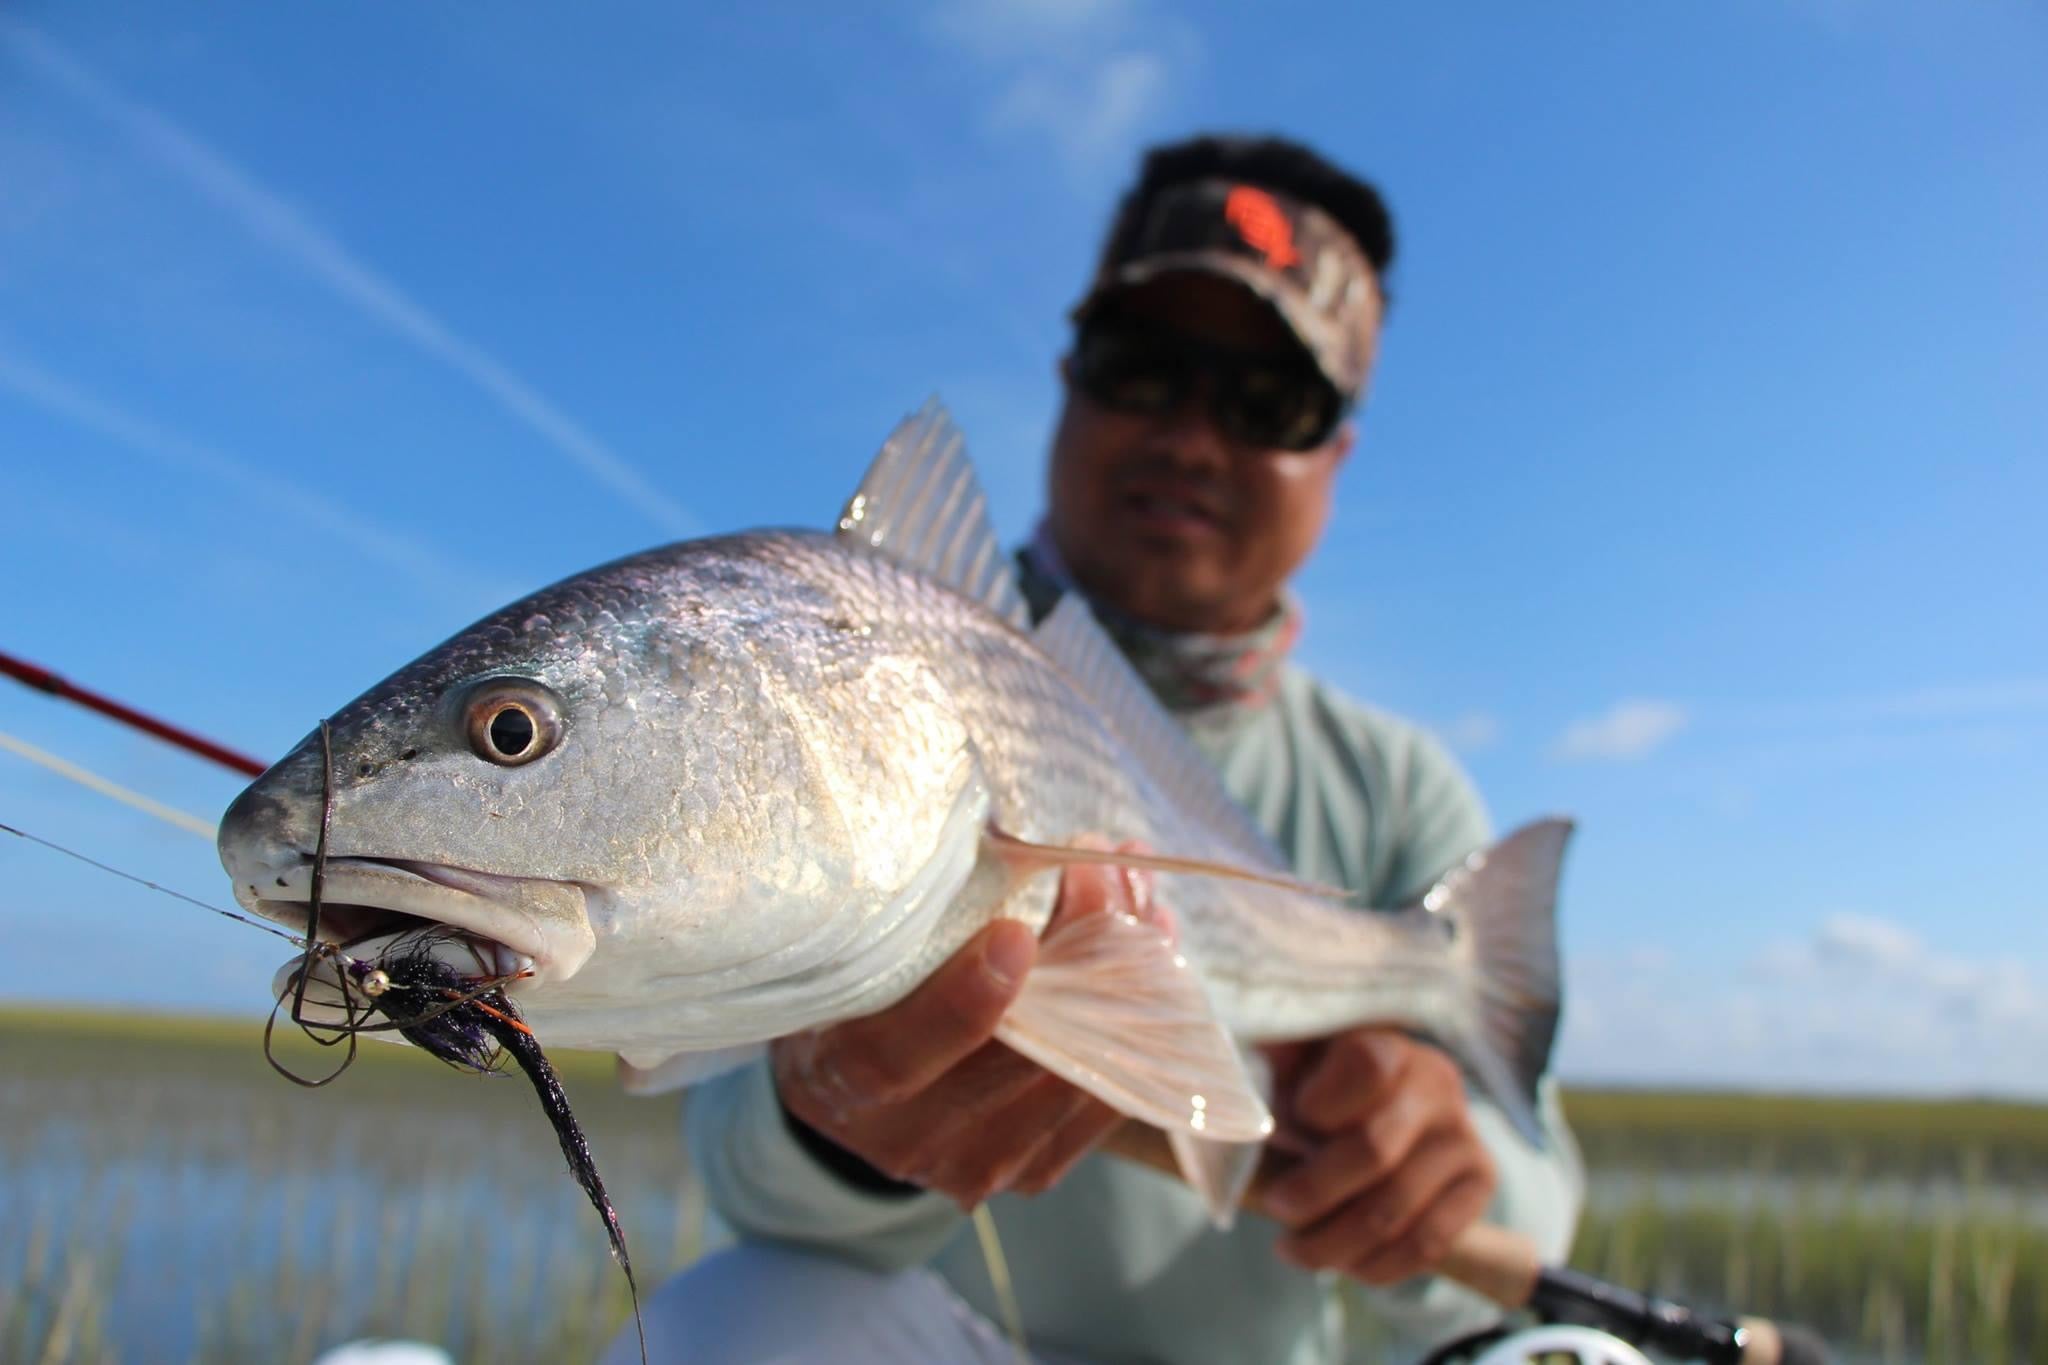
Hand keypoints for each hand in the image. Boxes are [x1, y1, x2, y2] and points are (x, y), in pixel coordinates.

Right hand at [772, 844, 1158, 1208]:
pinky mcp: (1038, 1169)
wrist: (861, 1108)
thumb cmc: (850, 1008)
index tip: (1015, 930)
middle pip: (1017, 1059)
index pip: (893, 1060)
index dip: (960, 1003)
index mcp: (842, 1083)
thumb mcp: (848, 968)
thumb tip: (998, 841)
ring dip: (1124, 973)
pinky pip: (1109, 1096)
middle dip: (1079, 952)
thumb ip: (902, 931)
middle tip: (1105, 870)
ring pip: (1078, 1073)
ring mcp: (981, 1163)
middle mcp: (911, 1138)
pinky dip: (1142, 1018)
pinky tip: (1153, 944)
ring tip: (1138, 889)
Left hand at [1259, 1029, 1495, 1284]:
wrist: (1396, 1109)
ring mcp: (1464, 1134)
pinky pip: (1428, 1244)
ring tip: (1293, 1250)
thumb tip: (1227, 1094)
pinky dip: (1377, 1266)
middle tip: (1278, 1209)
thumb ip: (1269, 1073)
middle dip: (1315, 1192)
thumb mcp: (1294, 1065)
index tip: (1278, 1129)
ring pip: (1396, 1210)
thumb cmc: (1324, 1088)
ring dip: (1335, 1243)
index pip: (1364, 1068)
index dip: (1317, 1106)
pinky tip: (1343, 1265)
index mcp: (1388, 1045)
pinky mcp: (1481, 1181)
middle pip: (1374, 1151)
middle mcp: (1436, 1083)